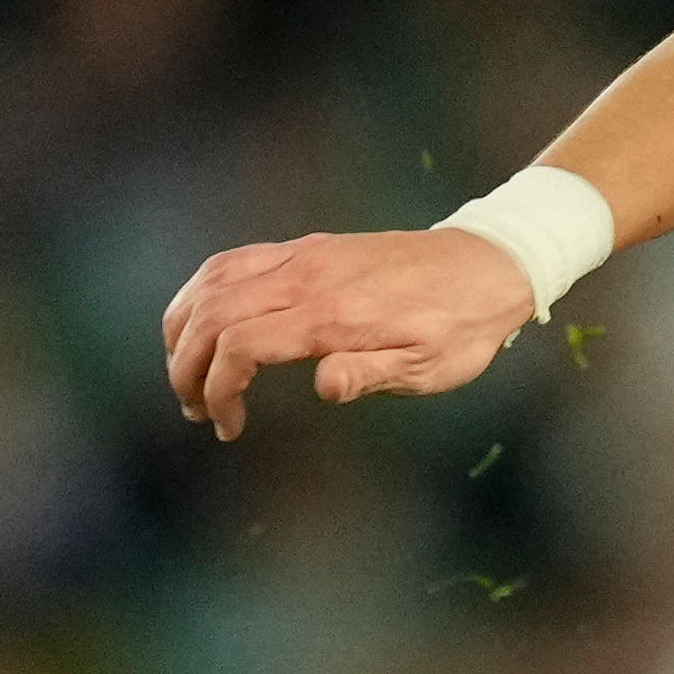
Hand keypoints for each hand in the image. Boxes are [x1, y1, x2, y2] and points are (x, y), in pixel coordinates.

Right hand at [164, 228, 543, 438]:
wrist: (488, 265)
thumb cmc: (461, 326)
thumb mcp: (430, 366)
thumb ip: (371, 374)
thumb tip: (324, 387)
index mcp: (334, 315)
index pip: (242, 345)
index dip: (218, 389)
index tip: (227, 425)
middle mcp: (309, 278)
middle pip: (213, 312)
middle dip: (186, 364)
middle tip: (194, 407)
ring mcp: (304, 257)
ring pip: (213, 280)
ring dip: (185, 325)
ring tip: (185, 368)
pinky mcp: (308, 248)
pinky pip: (235, 260)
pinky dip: (204, 291)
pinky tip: (203, 319)